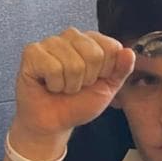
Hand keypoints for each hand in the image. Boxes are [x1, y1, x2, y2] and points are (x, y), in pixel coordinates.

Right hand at [14, 28, 134, 145]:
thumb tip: (129, 52)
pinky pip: (52, 68)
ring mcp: (51, 42)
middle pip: (94, 55)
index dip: (104, 72)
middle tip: (74, 87)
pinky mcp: (32, 52)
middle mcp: (71, 36)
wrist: (52, 123)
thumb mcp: (107, 89)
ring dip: (69, 85)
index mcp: (92, 40)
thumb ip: (121, 70)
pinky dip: (53, 85)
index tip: (92, 81)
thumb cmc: (77, 104)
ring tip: (61, 87)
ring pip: (73, 64)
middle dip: (86, 81)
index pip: (112, 47)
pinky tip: (48, 85)